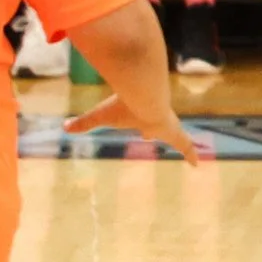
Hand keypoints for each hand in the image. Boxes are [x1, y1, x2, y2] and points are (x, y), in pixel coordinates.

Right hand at [64, 90, 210, 164]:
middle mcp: (158, 118)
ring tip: (190, 154)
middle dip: (163, 133)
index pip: (145, 120)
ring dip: (183, 145)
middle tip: (168, 139)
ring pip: (179, 137)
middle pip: (163, 128)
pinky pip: (186, 147)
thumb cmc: (124, 106)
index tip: (146, 130)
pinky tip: (198, 164)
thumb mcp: (101, 116)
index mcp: (142, 114)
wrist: (145, 97)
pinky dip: (191, 155)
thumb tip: (64, 127)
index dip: (146, 126)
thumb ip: (85, 122)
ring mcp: (169, 126)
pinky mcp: (175, 133)